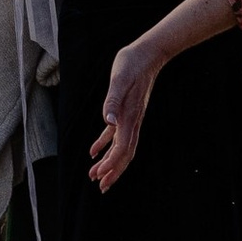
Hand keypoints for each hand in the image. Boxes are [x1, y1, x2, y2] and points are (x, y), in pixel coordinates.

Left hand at [89, 34, 164, 192]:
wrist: (147, 53)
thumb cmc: (132, 64)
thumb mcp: (119, 79)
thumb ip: (112, 100)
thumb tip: (108, 121)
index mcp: (129, 117)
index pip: (121, 149)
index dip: (111, 165)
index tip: (101, 178)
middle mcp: (132, 121)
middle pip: (124, 154)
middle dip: (113, 171)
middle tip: (101, 187)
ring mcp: (130, 117)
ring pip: (121, 147)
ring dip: (109, 162)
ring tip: (97, 175)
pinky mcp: (125, 110)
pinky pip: (115, 133)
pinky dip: (104, 144)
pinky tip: (94, 150)